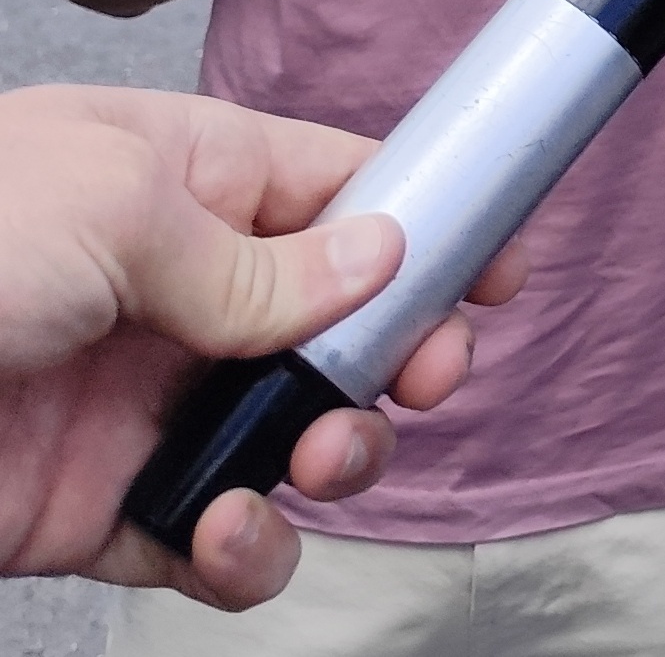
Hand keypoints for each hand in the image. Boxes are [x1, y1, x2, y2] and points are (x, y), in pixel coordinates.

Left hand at [0, 86, 524, 608]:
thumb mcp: (115, 210)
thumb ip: (256, 255)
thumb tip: (379, 261)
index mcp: (178, 177)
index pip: (337, 188)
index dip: (428, 222)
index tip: (500, 270)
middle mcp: (172, 287)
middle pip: (341, 322)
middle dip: (403, 356)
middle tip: (428, 381)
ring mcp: (140, 401)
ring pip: (293, 434)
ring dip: (336, 455)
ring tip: (316, 461)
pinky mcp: (99, 509)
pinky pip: (214, 537)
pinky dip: (245, 551)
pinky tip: (225, 533)